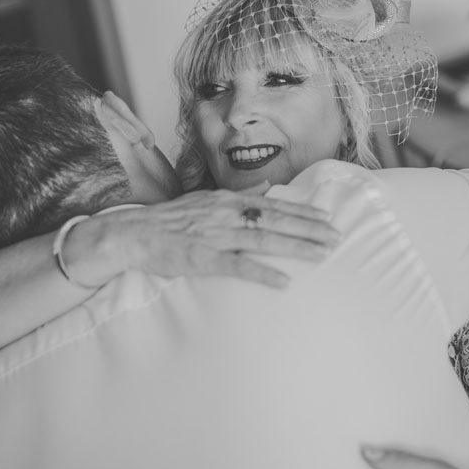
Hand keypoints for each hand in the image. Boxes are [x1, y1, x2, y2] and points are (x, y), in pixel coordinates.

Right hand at [71, 184, 340, 287]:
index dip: (302, 211)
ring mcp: (215, 235)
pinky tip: (283, 281)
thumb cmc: (169, 221)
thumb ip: (239, 196)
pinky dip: (261, 272)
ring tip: (322, 254)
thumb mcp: (206, 201)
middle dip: (309, 228)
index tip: (327, 217)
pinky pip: (237, 265)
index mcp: (227, 200)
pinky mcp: (202, 258)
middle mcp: (225, 214)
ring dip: (296, 246)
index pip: (273, 204)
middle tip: (337, 237)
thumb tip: (266, 188)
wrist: (132, 233)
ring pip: (264, 240)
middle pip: (276, 220)